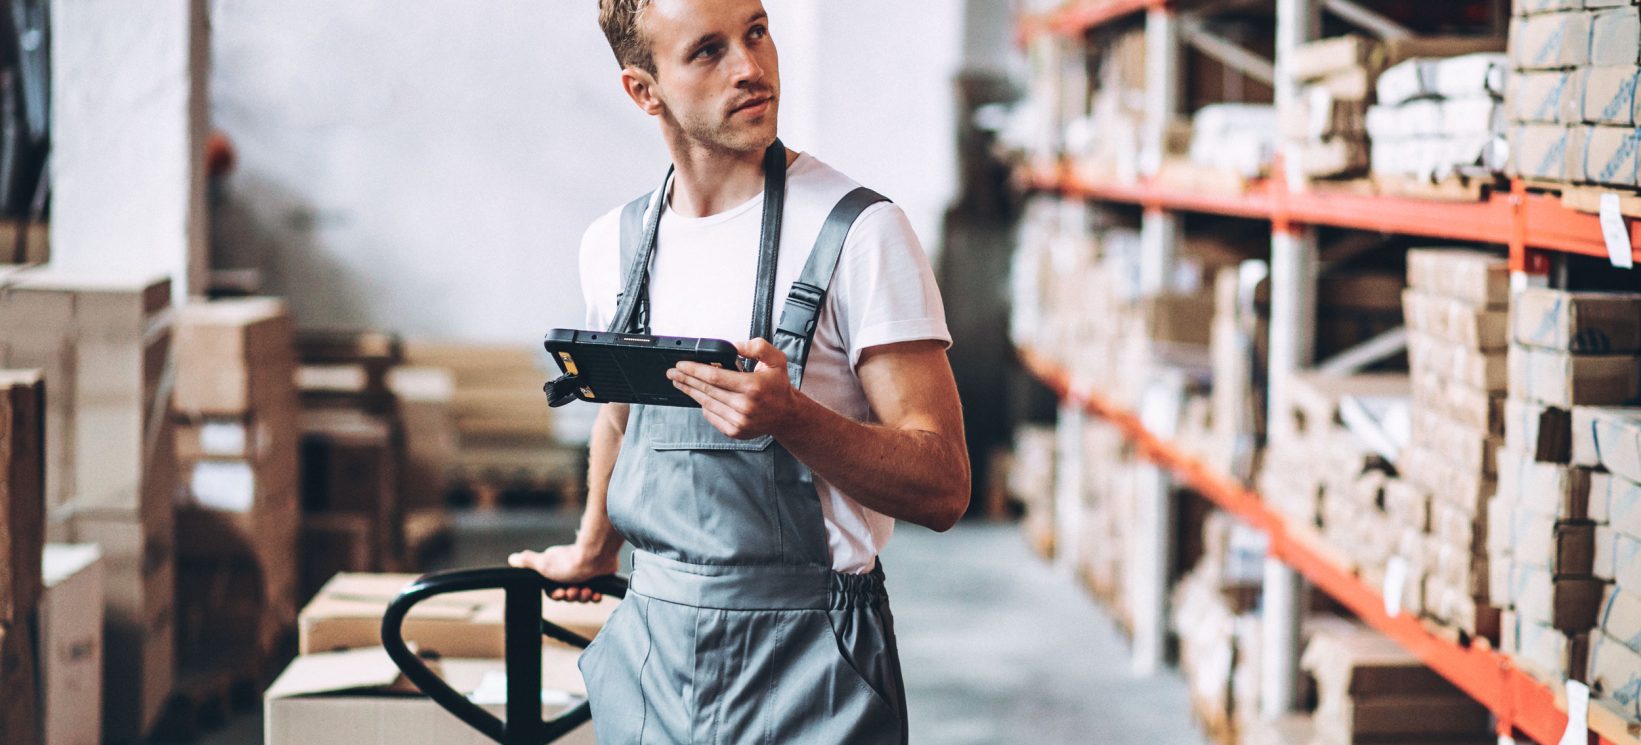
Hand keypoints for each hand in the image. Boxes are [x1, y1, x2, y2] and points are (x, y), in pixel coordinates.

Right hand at [508, 544, 619, 602]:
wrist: (595, 556)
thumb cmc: (568, 561)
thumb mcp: (542, 563)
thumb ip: (527, 561)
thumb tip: (512, 558)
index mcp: (557, 570)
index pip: (552, 590)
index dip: (556, 595)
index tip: (561, 593)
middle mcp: (570, 573)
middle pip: (567, 595)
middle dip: (571, 596)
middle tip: (574, 591)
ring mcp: (585, 575)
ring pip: (581, 596)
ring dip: (583, 596)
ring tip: (586, 590)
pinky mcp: (599, 578)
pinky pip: (596, 593)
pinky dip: (595, 596)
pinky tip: (596, 593)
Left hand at [668, 338, 803, 439]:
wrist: (786, 415)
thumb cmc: (778, 387)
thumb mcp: (776, 360)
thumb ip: (757, 347)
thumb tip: (735, 346)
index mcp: (752, 387)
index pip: (715, 377)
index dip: (695, 370)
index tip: (681, 365)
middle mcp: (744, 406)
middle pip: (706, 390)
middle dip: (686, 379)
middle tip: (673, 373)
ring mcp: (738, 421)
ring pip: (706, 403)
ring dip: (690, 392)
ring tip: (680, 383)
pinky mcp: (734, 431)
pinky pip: (711, 416)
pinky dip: (703, 405)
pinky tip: (698, 396)